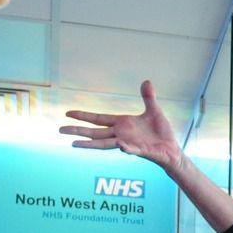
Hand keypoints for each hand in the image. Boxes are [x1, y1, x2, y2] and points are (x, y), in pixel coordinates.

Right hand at [63, 80, 180, 169]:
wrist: (172, 148)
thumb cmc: (161, 132)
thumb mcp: (154, 111)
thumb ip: (148, 97)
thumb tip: (146, 81)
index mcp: (122, 123)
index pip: (98, 119)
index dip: (83, 116)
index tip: (68, 113)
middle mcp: (121, 134)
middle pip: (94, 132)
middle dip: (78, 131)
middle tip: (60, 129)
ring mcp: (128, 143)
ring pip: (104, 144)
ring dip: (90, 144)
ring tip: (74, 144)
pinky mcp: (139, 151)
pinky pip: (131, 149)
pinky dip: (126, 148)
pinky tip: (120, 146)